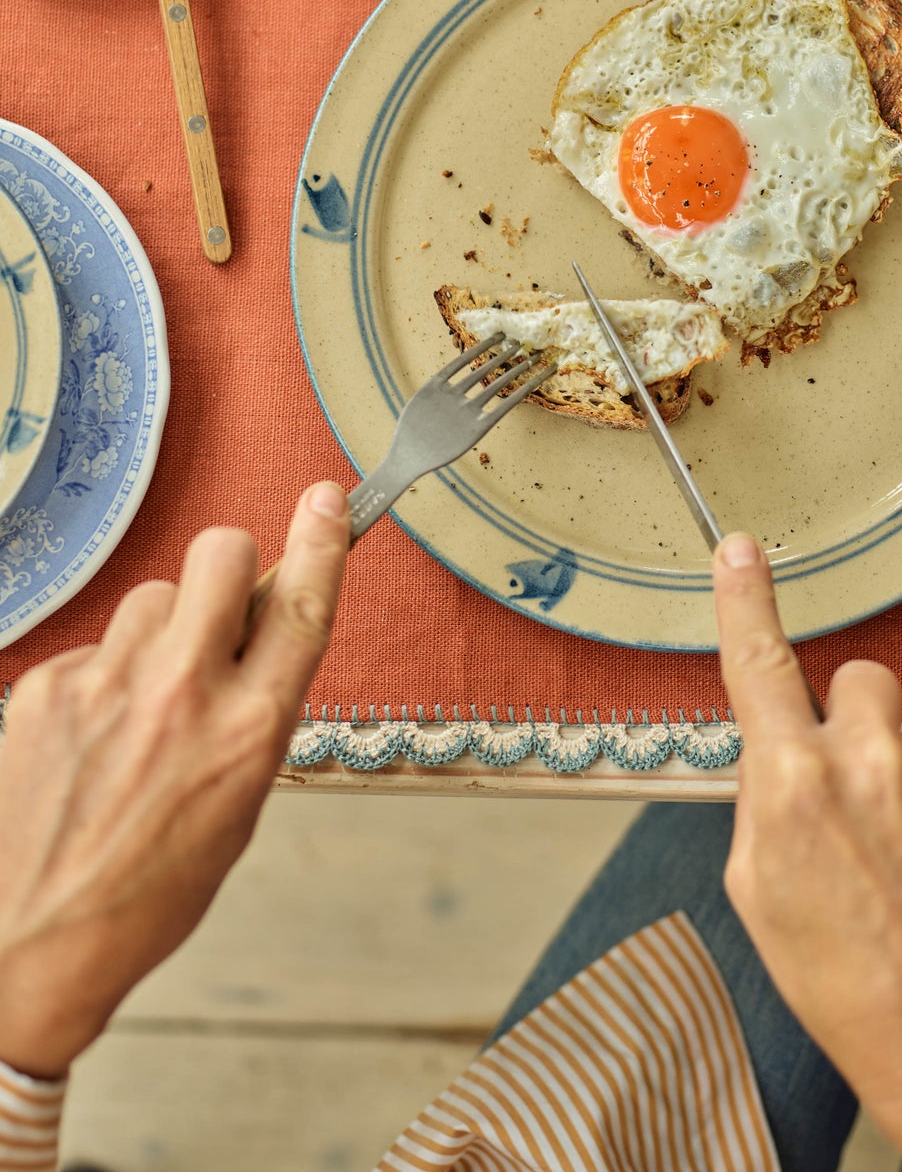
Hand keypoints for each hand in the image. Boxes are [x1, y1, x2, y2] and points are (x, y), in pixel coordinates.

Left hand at [0, 484, 350, 1079]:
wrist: (32, 944)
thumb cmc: (149, 888)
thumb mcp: (239, 804)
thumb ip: (256, 709)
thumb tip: (259, 631)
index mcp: (248, 731)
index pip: (301, 606)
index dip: (323, 541)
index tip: (328, 499)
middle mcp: (182, 694)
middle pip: (221, 553)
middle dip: (230, 566)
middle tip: (221, 607)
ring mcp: (106, 685)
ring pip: (152, 597)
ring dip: (159, 631)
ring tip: (141, 706)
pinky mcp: (45, 689)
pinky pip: (92, 646)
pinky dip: (100, 678)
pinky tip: (91, 738)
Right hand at [713, 533, 901, 1171]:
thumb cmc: (832, 968)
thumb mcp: (756, 882)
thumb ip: (765, 792)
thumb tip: (779, 741)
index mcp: (793, 782)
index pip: (758, 666)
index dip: (744, 601)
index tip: (738, 549)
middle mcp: (868, 759)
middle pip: (858, 680)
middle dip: (853, 721)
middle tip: (856, 799)